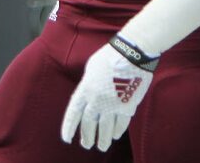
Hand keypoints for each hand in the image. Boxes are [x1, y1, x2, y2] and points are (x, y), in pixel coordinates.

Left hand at [61, 34, 157, 151]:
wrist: (132, 53)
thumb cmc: (111, 55)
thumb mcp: (92, 67)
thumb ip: (88, 83)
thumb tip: (88, 93)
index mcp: (85, 89)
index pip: (73, 114)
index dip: (69, 127)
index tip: (67, 138)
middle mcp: (96, 100)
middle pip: (89, 124)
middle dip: (87, 136)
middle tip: (87, 144)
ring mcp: (112, 105)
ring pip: (105, 129)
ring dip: (102, 139)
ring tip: (102, 146)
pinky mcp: (127, 106)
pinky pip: (121, 124)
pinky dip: (118, 131)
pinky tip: (115, 135)